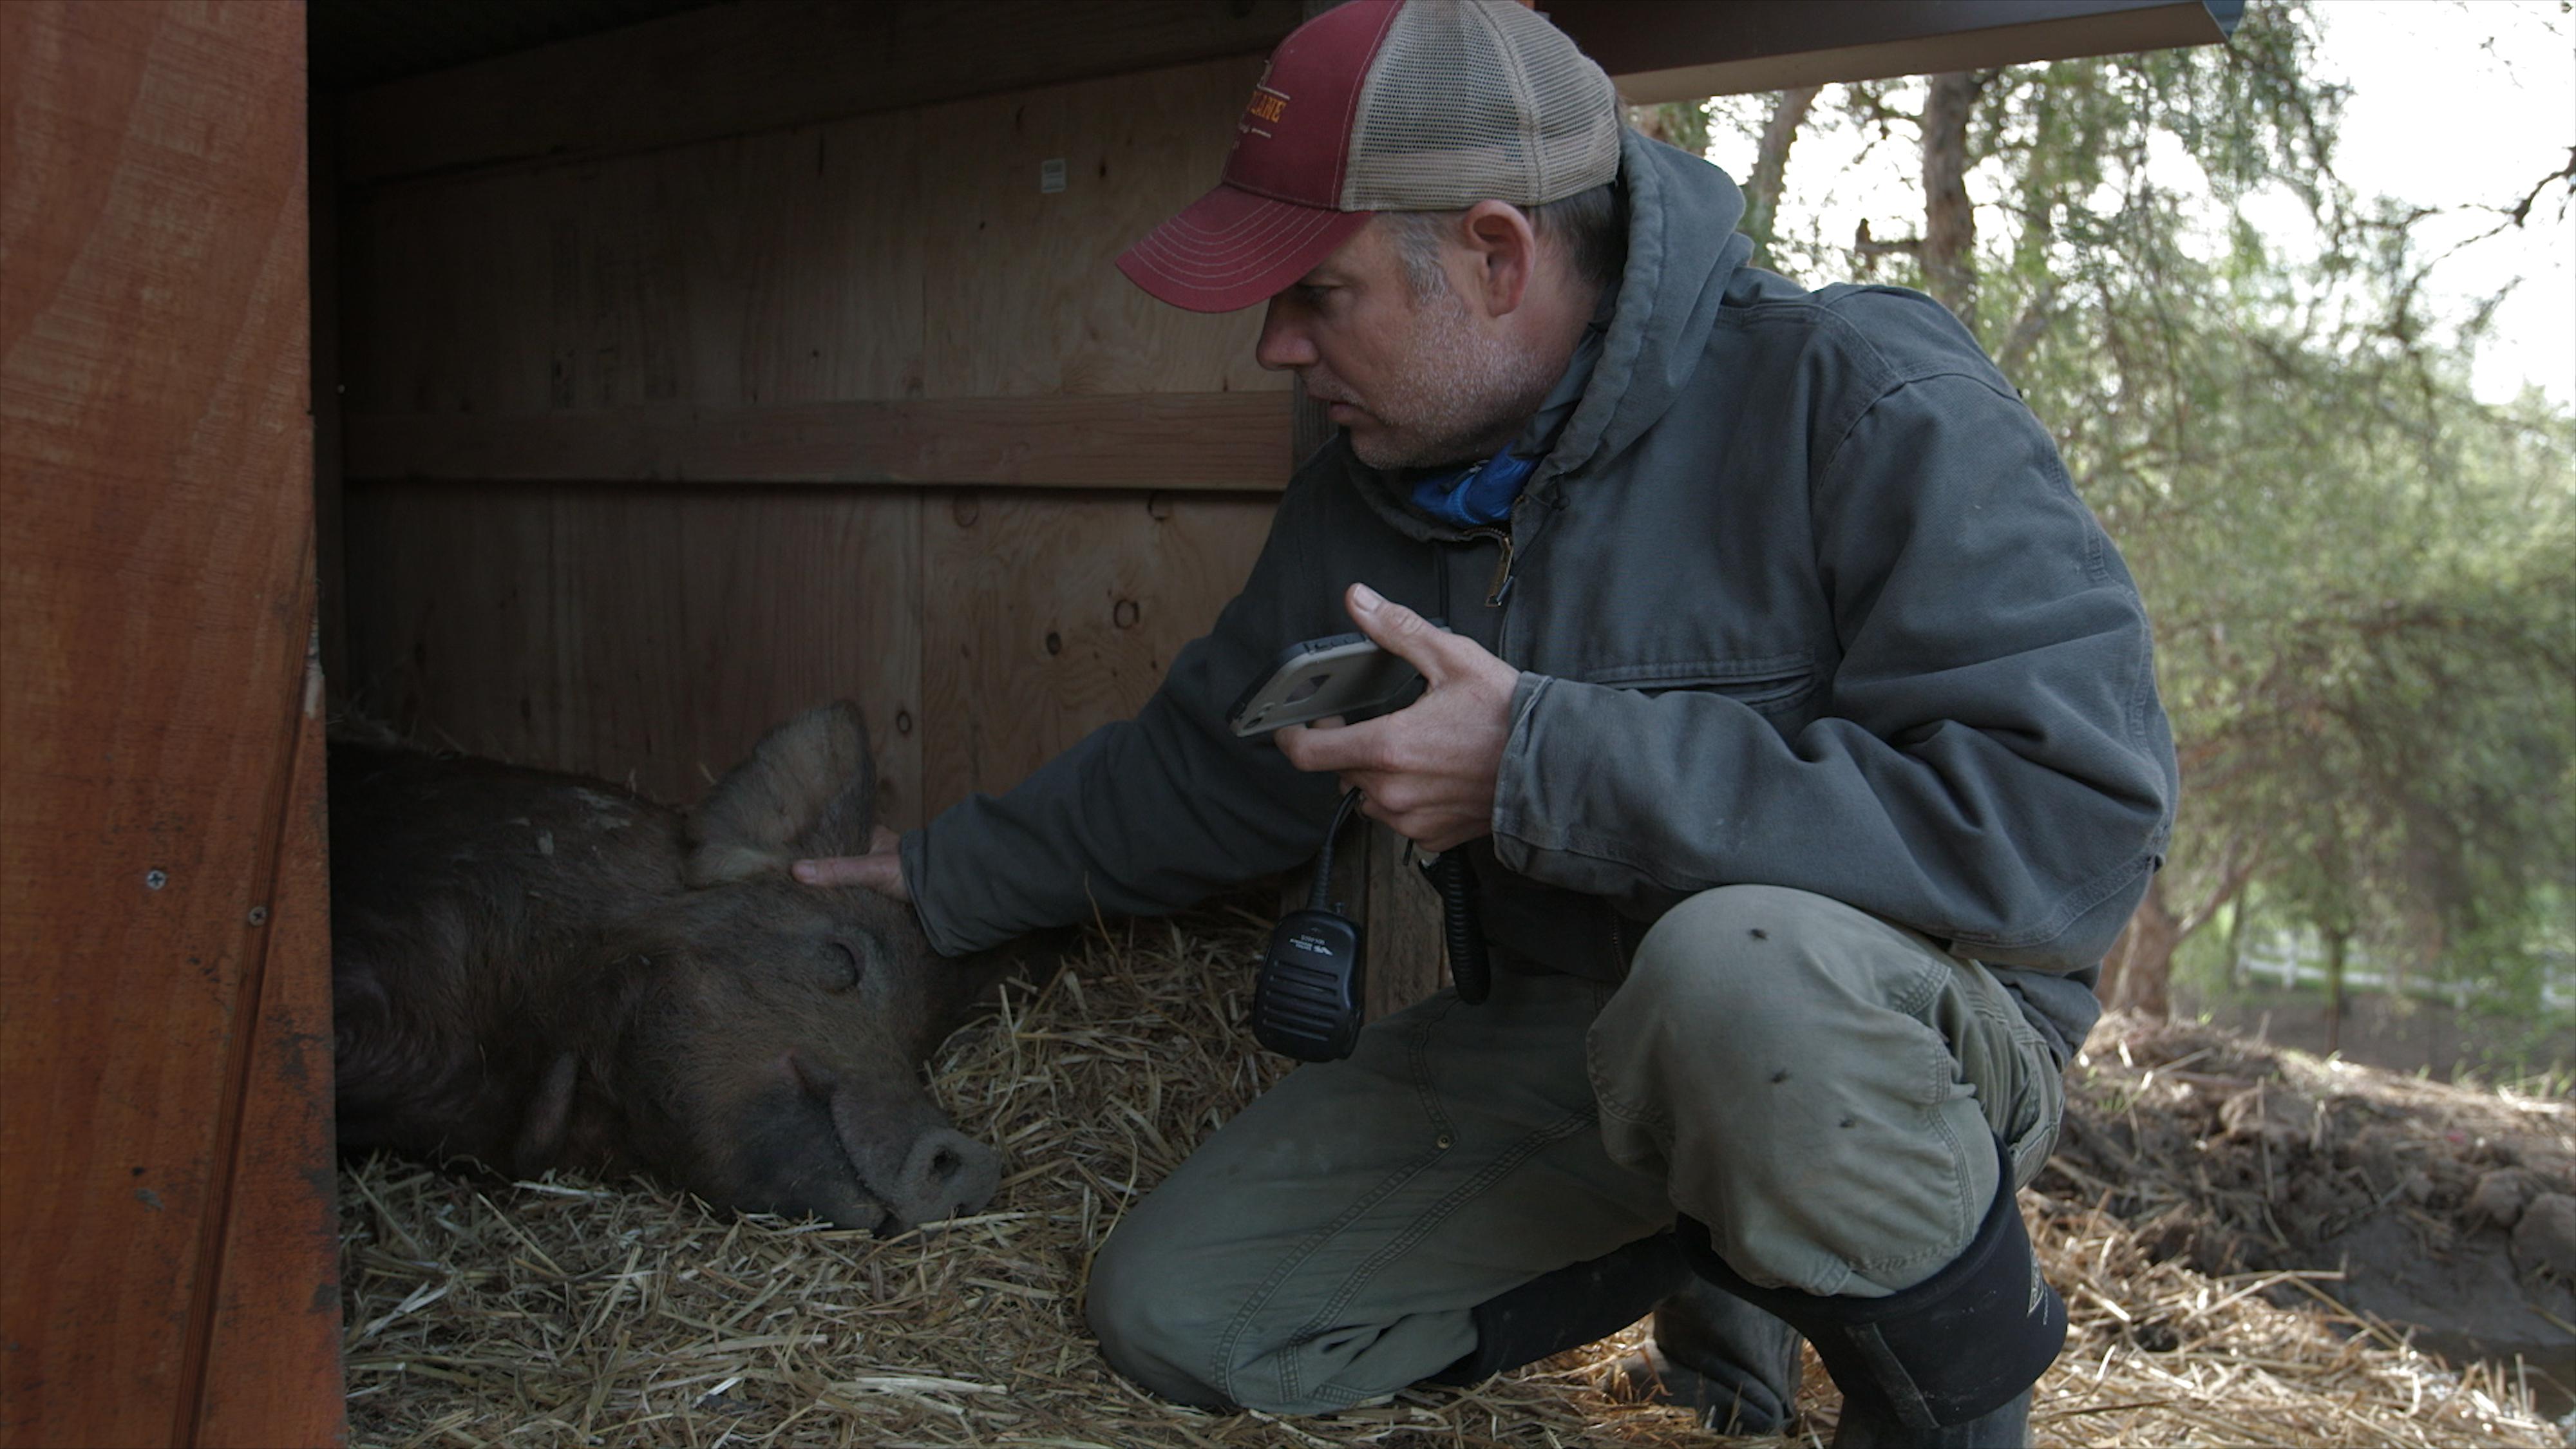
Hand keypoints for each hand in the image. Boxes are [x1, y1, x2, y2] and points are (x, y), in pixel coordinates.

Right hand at [792, 824, 910, 901]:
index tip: (786, 857)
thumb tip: (796, 871)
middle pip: (836, 861)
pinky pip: (854, 897)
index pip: (832, 838)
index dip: (811, 848)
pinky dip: (842, 902)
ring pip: (844, 880)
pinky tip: (824, 911)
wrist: (944, 896)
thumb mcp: (870, 869)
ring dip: (829, 890)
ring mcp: (873, 874)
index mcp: (868, 836)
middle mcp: (869, 853)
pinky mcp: (878, 895)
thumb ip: (837, 870)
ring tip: (797, 898)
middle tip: (786, 882)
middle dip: (817, 872)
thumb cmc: (911, 871)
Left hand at [1275, 583, 1517, 853]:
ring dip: (1376, 775)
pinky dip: (1405, 799)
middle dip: (1349, 746)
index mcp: (1388, 747)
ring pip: (1368, 797)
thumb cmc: (1508, 715)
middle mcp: (1392, 792)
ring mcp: (1411, 819)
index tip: (1297, 725)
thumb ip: (1397, 630)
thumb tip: (1359, 600)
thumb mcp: (1452, 658)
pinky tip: (1432, 775)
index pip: (1308, 753)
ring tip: (1412, 749)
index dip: (1293, 737)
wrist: (1557, 767)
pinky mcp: (1431, 836)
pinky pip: (1398, 819)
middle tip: (1376, 722)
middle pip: (1340, 771)